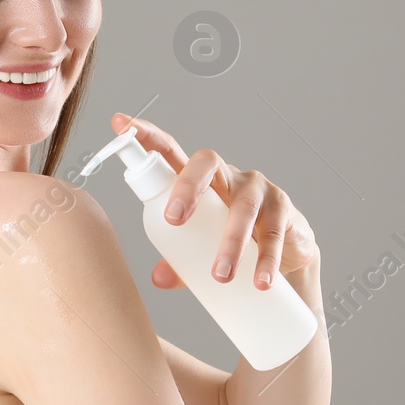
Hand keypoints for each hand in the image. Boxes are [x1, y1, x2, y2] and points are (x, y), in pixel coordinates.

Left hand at [110, 112, 319, 290]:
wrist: (285, 258)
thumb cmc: (232, 243)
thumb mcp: (200, 249)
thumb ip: (178, 261)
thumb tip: (159, 278)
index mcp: (199, 181)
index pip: (170, 151)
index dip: (146, 136)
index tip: (119, 124)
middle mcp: (227, 176)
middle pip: (207, 164)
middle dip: (187, 187)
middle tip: (173, 221)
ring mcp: (258, 190)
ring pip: (243, 207)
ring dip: (231, 242)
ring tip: (220, 274)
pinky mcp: (284, 211)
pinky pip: (274, 232)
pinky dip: (266, 259)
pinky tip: (261, 281)